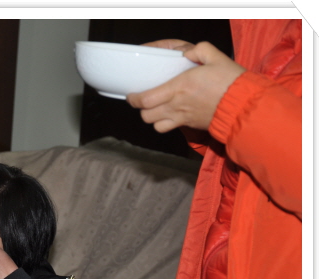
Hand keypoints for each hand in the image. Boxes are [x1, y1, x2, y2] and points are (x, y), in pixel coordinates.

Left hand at [127, 41, 245, 132]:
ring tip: (155, 109)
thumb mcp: (216, 57)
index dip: (134, 99)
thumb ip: (199, 50)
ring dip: (152, 118)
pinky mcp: (190, 126)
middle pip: (146, 116)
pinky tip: (169, 115)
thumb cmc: (231, 82)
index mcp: (179, 88)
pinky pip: (169, 129)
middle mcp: (176, 105)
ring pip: (155, 125)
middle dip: (141, 109)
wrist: (245, 105)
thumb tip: (187, 52)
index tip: (132, 94)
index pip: (145, 100)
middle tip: (142, 101)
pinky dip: (165, 124)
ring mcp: (182, 118)